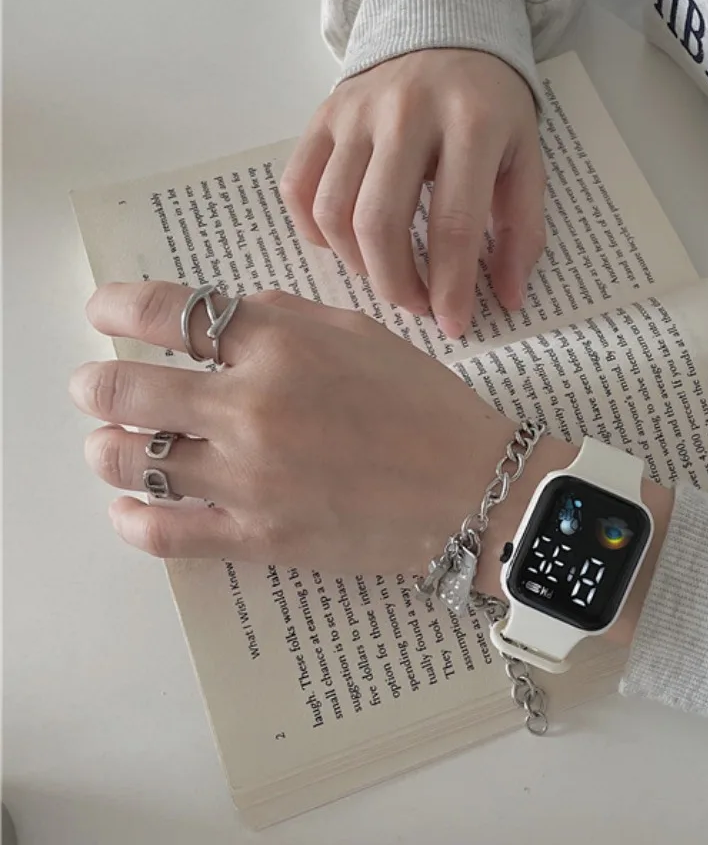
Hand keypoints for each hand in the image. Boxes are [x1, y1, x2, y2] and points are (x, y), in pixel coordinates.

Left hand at [68, 281, 569, 577]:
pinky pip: (163, 533)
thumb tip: (220, 318)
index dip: (118, 307)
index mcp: (282, 344)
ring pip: (130, 462)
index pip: (168, 311)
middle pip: (127, 390)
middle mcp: (253, 406)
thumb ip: (285, 316)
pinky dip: (132, 518)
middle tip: (95, 388)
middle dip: (97, 385)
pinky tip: (131, 507)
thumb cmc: (426, 406)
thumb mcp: (363, 333)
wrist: (474, 490)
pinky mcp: (259, 538)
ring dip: (107, 449)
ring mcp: (250, 478)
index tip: (105, 311)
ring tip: (112, 446)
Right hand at [280, 50, 544, 338]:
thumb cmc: (491, 106)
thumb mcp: (526, 158)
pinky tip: (346, 244)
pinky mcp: (323, 115)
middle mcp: (406, 111)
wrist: (445, 27)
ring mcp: (356, 111)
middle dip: (396, 285)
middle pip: (379, 223)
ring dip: (358, 265)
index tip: (453, 325)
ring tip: (389, 275)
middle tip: (418, 305)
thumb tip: (507, 299)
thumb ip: (523, 229)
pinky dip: (314, 231)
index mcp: (471, 122)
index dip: (450, 287)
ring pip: (333, 211)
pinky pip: (298, 187)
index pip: (453, 223)